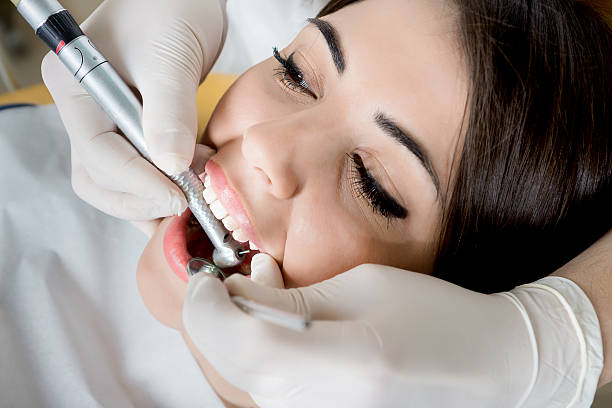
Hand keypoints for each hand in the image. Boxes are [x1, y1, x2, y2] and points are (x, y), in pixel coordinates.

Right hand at [41, 0, 226, 224]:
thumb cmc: (172, 9)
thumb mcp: (170, 59)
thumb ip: (169, 113)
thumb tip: (171, 167)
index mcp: (76, 87)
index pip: (98, 153)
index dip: (137, 182)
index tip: (178, 198)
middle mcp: (86, 109)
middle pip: (99, 177)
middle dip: (140, 199)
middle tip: (185, 207)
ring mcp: (109, 120)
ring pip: (120, 179)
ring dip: (155, 197)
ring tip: (195, 194)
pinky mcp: (135, 126)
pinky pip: (144, 166)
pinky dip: (167, 181)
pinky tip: (196, 179)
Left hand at [183, 256, 602, 407]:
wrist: (486, 367)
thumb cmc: (435, 317)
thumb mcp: (362, 287)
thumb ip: (290, 296)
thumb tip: (236, 289)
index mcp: (346, 365)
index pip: (244, 344)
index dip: (209, 309)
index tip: (205, 278)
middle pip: (235, 363)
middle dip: (218, 315)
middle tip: (235, 275)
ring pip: (246, 376)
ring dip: (239, 332)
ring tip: (268, 292)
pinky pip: (270, 389)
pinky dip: (260, 353)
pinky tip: (283, 327)